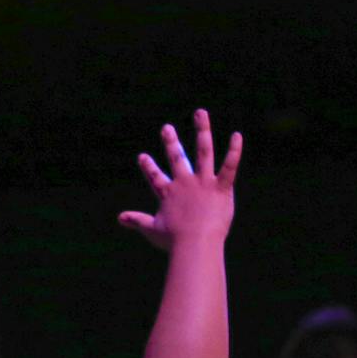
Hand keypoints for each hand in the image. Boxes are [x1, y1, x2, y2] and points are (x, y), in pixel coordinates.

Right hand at [119, 109, 240, 250]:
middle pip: (177, 157)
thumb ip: (137, 220)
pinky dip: (234, 151)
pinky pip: (229, 166)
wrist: (195, 244)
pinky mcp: (221, 188)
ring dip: (202, 131)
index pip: (155, 177)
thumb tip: (119, 218)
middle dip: (170, 142)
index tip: (142, 156)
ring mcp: (203, 183)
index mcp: (168, 193)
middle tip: (167, 128)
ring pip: (203, 151)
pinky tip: (236, 136)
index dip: (148, 167)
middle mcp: (185, 183)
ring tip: (200, 113)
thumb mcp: (152, 230)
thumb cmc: (175, 241)